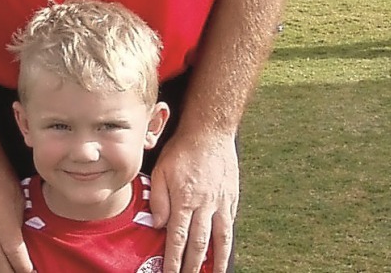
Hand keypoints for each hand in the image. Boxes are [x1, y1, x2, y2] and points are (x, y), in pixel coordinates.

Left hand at [150, 130, 237, 272]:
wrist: (210, 130)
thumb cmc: (182, 149)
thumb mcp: (161, 169)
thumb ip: (159, 199)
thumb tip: (159, 224)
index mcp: (184, 199)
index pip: (178, 238)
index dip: (173, 260)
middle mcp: (204, 204)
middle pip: (199, 245)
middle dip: (193, 267)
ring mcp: (221, 202)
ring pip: (220, 239)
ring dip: (216, 262)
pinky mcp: (232, 198)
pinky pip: (230, 225)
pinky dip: (227, 243)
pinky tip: (224, 253)